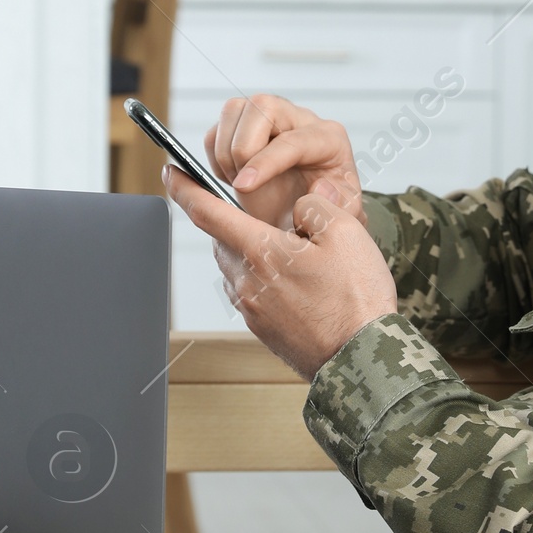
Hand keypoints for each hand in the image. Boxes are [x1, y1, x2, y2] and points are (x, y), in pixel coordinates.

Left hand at [165, 166, 395, 381]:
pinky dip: (261, 276)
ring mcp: (252, 309)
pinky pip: (250, 291)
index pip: (206, 211)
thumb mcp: (346, 232)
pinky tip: (291, 277)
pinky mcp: (262, 329)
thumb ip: (314, 205)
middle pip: (222, 239)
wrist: (361, 360)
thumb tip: (298, 207)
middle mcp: (246, 281)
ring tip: (283, 245)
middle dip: (230, 219)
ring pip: (237, 266)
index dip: (184, 187)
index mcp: (260, 252)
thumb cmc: (355, 299)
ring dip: (249, 249)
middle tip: (250, 206)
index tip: (170, 171)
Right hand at [204, 96, 363, 231]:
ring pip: (234, 109)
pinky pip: (216, 130)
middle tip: (243, 186)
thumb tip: (320, 188)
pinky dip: (214, 156)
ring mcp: (270, 118)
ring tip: (237, 182)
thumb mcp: (342, 214)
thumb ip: (339, 205)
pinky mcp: (244, 126)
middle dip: (242, 149)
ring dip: (225, 151)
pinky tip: (232, 178)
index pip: (292, 141)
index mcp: (328, 138)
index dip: (264, 163)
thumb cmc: (324, 208)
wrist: (307, 210)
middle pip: (261, 107)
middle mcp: (299, 119)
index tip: (243, 187)